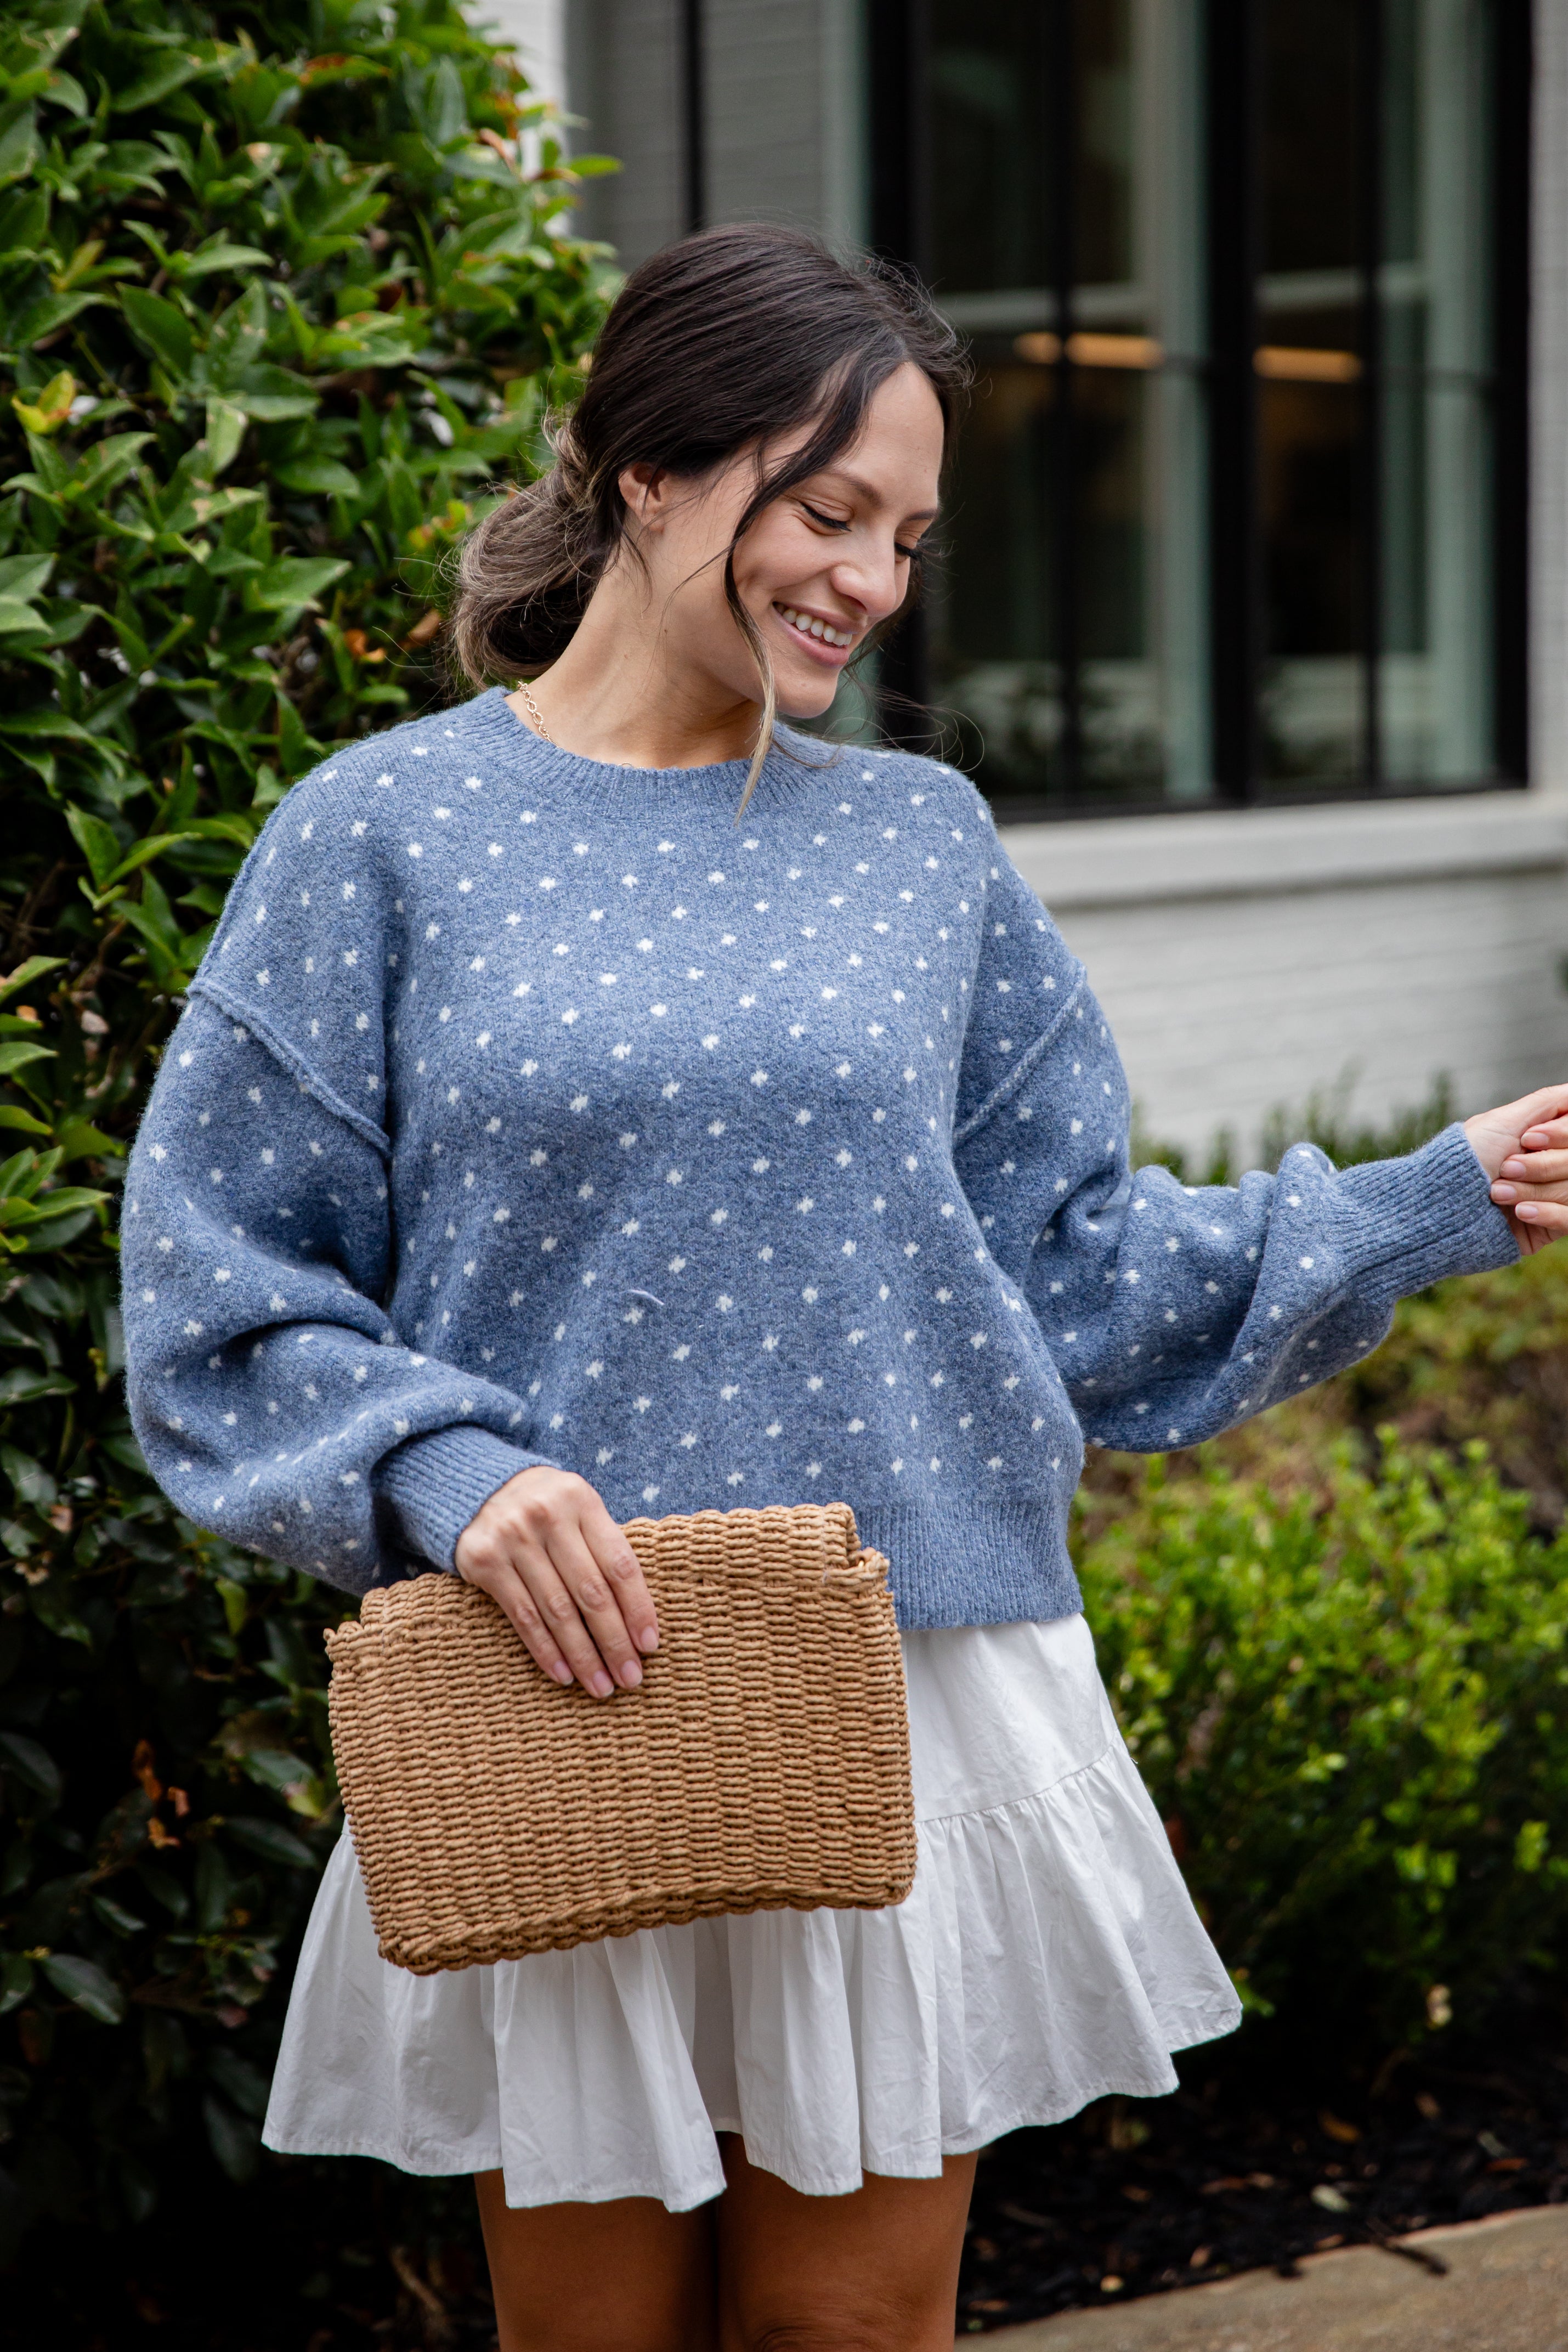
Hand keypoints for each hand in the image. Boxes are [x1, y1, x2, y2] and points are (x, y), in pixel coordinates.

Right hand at [453, 1466, 658, 1696]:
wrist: (475, 1488)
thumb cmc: (544, 1508)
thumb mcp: (576, 1509)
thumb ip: (602, 1547)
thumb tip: (638, 1617)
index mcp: (582, 1500)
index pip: (619, 1564)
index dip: (638, 1608)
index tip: (649, 1645)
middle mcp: (549, 1516)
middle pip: (591, 1592)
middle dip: (614, 1641)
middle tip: (630, 1677)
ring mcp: (514, 1538)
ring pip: (558, 1610)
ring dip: (582, 1654)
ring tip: (600, 1685)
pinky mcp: (485, 1561)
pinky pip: (523, 1616)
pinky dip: (545, 1649)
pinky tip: (563, 1674)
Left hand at [1465, 1084, 1567, 1254]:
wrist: (1442, 1206)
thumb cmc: (1467, 1159)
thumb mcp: (1503, 1121)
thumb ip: (1548, 1101)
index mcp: (1550, 1137)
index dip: (1561, 1134)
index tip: (1528, 1139)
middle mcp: (1556, 1163)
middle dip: (1541, 1165)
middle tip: (1505, 1168)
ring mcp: (1556, 1195)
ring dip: (1532, 1190)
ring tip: (1497, 1192)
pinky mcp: (1553, 1225)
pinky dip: (1546, 1213)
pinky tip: (1521, 1212)